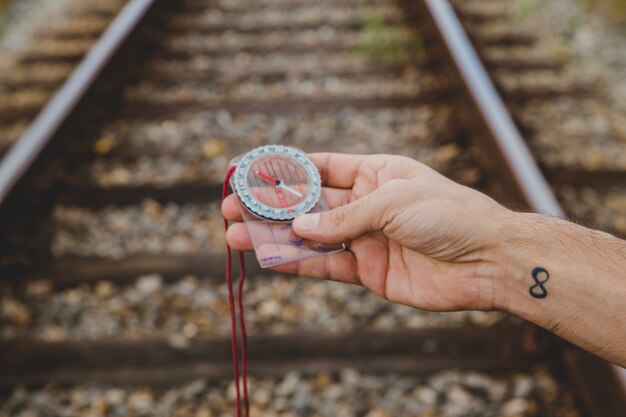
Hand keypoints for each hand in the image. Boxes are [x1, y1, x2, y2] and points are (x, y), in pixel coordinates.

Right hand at [222, 153, 512, 311]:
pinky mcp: (368, 271)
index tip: (249, 169)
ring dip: (273, 237)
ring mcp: (365, 239)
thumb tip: (297, 229)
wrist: (487, 261)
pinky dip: (298, 263)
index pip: (320, 167)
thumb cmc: (449, 215)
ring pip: (309, 238)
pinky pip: (326, 266)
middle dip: (269, 206)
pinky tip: (269, 258)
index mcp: (375, 173)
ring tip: (234, 236)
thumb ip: (343, 218)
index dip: (284, 169)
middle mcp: (365, 204)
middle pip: (307, 205)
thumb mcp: (392, 203)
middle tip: (229, 208)